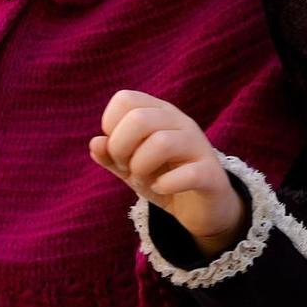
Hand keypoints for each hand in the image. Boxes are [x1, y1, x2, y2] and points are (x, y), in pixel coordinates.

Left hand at [89, 90, 244, 255]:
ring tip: (142, 179)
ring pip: (162, 142)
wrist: (200, 207)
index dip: (111, 126)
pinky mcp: (211, 173)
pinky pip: (188, 174)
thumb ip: (110, 155)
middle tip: (126, 167)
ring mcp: (198, 145)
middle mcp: (180, 122)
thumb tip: (95, 143)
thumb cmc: (162, 179)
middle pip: (139, 118)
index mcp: (159, 112)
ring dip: (141, 166)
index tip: (117, 149)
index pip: (125, 99)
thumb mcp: (129, 167)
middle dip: (121, 148)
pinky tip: (162, 188)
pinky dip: (165, 184)